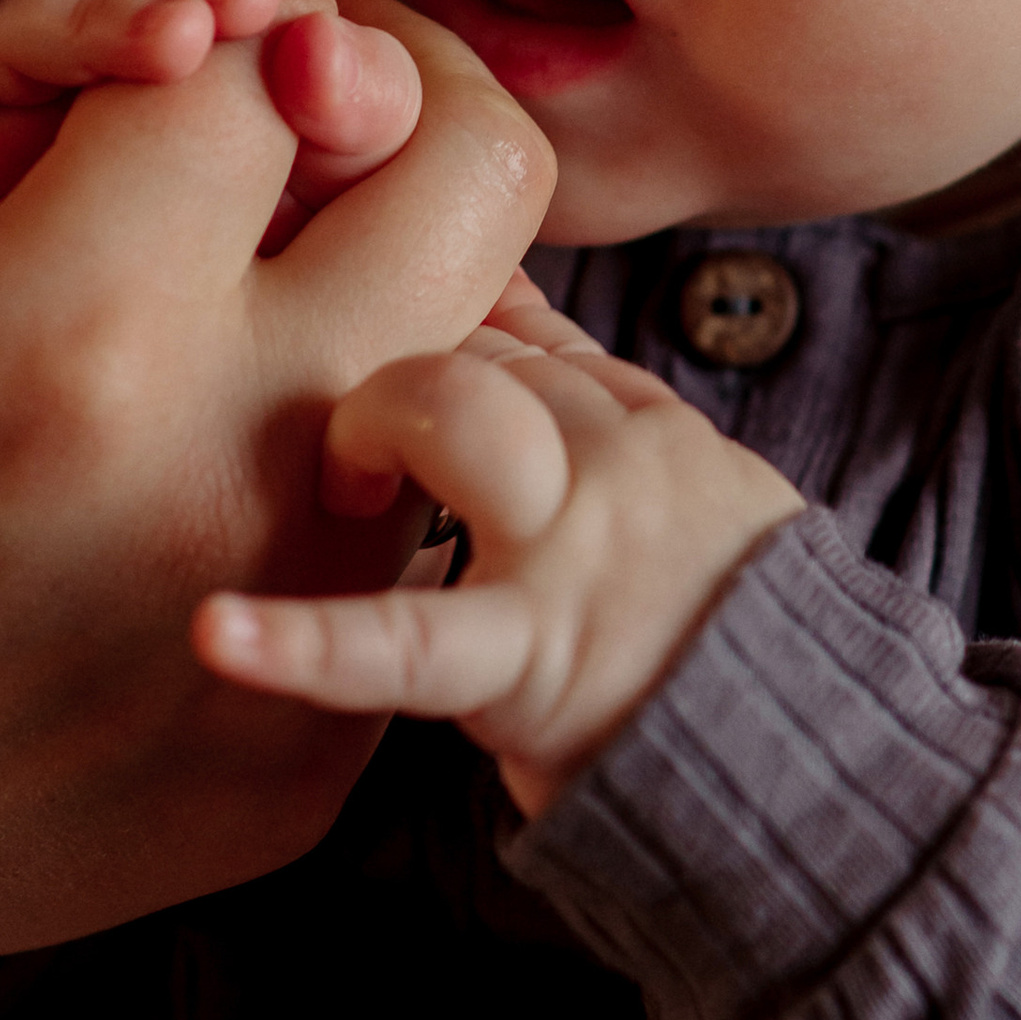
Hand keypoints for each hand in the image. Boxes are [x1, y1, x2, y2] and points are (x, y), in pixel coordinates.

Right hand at [0, 0, 552, 1008]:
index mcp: (52, 336)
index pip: (270, 31)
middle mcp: (211, 500)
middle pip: (473, 175)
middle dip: (386, 72)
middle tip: (275, 78)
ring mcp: (274, 661)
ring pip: (473, 369)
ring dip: (373, 275)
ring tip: (229, 260)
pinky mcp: (286, 784)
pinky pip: (402, 557)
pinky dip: (325, 471)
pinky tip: (191, 444)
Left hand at [195, 285, 801, 817]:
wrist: (799, 752)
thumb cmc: (700, 617)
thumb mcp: (664, 474)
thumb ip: (573, 373)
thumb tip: (486, 267)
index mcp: (633, 415)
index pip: (497, 314)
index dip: (409, 313)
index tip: (337, 321)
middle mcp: (610, 457)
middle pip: (472, 336)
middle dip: (394, 371)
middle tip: (353, 450)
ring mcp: (570, 547)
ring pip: (457, 412)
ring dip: (374, 424)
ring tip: (345, 490)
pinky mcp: (531, 657)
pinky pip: (412, 639)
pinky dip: (308, 642)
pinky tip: (220, 635)